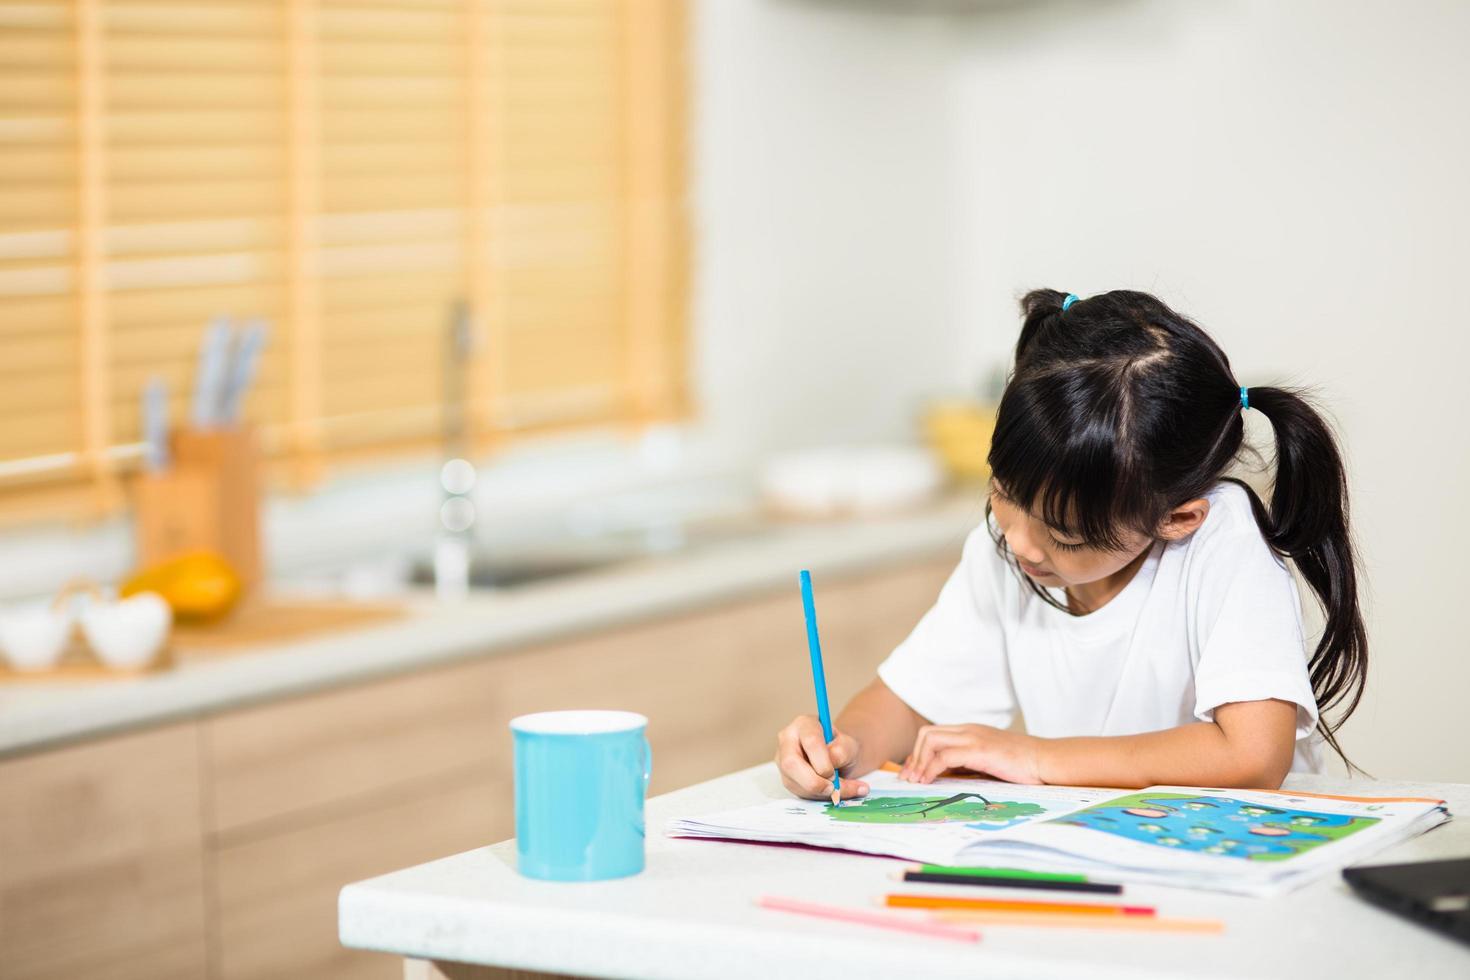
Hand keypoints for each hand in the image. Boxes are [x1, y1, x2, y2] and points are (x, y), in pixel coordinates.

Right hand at [775, 714, 869, 800]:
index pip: (810, 741)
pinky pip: (799, 792)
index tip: (834, 773)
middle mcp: (788, 740)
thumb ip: (843, 751)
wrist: (839, 757)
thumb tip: (831, 763)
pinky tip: (833, 793)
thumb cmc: (842, 747)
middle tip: (833, 789)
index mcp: (804, 724)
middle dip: (814, 782)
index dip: (823, 761)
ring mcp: (784, 761)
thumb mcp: (850, 745)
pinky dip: (819, 797)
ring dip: (820, 792)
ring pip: (793, 782)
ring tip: (842, 791)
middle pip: (791, 763)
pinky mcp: (787, 778)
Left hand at [898, 724, 1044, 784]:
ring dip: (918, 762)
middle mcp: (968, 730)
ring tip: (917, 782)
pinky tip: (929, 781)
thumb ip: (969, 765)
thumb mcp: (989, 762)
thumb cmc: (1022, 765)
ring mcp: (973, 737)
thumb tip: (946, 779)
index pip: (934, 734)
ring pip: (930, 740)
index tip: (912, 773)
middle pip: (927, 734)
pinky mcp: (979, 749)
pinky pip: (944, 755)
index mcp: (970, 731)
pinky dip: (931, 768)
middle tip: (909, 779)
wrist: (1046, 760)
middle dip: (913, 757)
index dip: (918, 753)